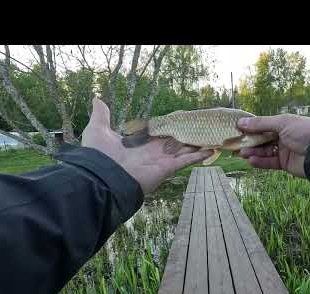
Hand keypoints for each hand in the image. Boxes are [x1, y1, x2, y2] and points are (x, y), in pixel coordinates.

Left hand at [82, 98, 211, 193]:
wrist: (102, 178)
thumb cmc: (99, 156)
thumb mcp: (97, 130)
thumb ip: (101, 115)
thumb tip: (97, 98)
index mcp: (141, 142)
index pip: (159, 131)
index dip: (170, 124)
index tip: (181, 117)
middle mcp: (153, 151)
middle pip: (175, 140)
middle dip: (188, 133)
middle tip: (202, 124)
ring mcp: (162, 159)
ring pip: (184, 149)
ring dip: (197, 143)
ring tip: (212, 135)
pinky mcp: (168, 167)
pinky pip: (187, 160)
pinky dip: (199, 155)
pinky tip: (211, 149)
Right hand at [238, 114, 309, 177]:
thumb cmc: (304, 132)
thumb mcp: (282, 123)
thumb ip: (261, 123)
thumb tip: (241, 122)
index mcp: (284, 124)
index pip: (263, 125)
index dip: (250, 128)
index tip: (236, 130)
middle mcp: (283, 136)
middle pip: (262, 139)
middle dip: (249, 142)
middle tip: (235, 144)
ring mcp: (284, 150)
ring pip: (264, 151)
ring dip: (252, 152)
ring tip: (241, 153)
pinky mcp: (285, 164)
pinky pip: (270, 162)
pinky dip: (260, 162)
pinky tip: (251, 160)